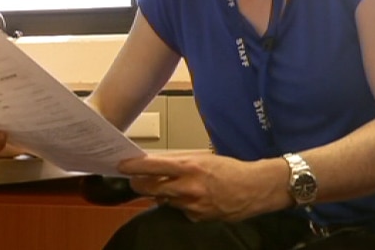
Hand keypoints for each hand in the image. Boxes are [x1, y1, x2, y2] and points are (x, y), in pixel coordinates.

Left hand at [117, 152, 282, 221]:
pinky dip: (180, 204)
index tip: (121, 165)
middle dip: (139, 184)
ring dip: (162, 194)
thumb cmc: (228, 169)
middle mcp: (187, 186)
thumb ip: (178, 162)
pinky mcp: (196, 217)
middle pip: (149, 188)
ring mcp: (191, 204)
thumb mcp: (202, 158)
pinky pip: (179, 210)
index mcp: (188, 166)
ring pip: (163, 200)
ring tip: (177, 186)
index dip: (133, 167)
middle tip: (136, 180)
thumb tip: (155, 164)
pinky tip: (194, 198)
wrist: (253, 188)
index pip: (151, 166)